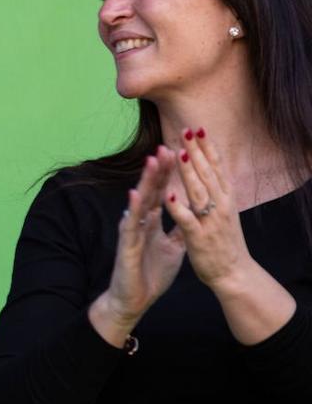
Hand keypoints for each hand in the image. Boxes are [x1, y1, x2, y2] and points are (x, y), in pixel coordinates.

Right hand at [89, 147, 185, 345]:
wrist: (134, 298)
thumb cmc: (150, 273)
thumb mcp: (173, 248)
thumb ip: (179, 229)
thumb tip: (190, 214)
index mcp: (152, 221)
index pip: (162, 191)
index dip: (170, 173)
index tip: (180, 152)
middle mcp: (140, 221)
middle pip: (151, 190)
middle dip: (159, 169)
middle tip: (167, 146)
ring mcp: (132, 231)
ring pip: (140, 201)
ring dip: (146, 181)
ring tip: (152, 161)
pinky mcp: (127, 244)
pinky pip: (130, 224)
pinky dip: (133, 209)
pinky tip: (135, 194)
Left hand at [164, 128, 252, 291]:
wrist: (234, 274)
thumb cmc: (225, 241)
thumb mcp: (224, 211)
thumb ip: (216, 191)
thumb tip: (211, 169)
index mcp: (225, 199)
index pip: (217, 169)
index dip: (207, 149)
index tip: (198, 129)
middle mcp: (220, 207)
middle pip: (207, 174)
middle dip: (196, 152)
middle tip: (186, 130)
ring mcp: (210, 221)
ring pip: (198, 192)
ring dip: (187, 171)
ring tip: (176, 152)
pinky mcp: (198, 237)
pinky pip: (186, 219)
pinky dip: (178, 206)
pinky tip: (168, 193)